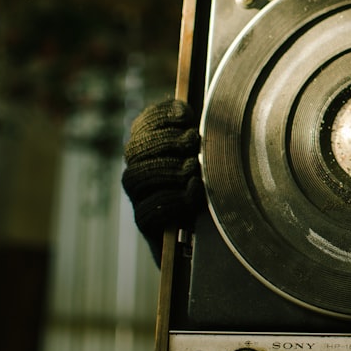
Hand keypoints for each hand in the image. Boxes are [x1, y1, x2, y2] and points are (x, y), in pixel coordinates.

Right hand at [121, 99, 203, 256]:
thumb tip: (204, 117)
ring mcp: (139, 197)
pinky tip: (193, 191)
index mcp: (152, 148)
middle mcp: (139, 171)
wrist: (212, 235)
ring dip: (166, 168)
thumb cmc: (216, 188)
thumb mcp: (213, 159)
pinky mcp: (145, 222)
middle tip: (193, 141)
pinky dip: (172, 198)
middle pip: (135, 149)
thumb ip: (206, 137)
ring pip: (135, 177)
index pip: (143, 124)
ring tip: (193, 168)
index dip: (160, 115)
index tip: (184, 114)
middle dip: (165, 141)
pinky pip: (147, 211)